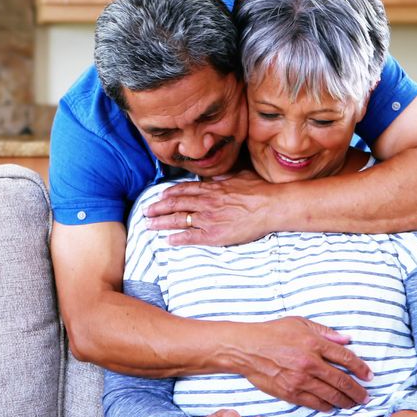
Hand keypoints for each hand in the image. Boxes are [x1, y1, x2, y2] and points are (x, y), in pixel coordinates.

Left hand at [145, 170, 278, 245]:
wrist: (270, 206)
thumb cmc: (260, 191)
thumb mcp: (240, 176)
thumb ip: (226, 178)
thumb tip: (217, 177)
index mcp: (212, 188)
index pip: (184, 190)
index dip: (169, 194)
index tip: (160, 196)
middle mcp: (206, 202)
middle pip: (175, 204)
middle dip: (158, 208)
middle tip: (146, 211)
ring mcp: (208, 218)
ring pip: (179, 220)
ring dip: (161, 223)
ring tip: (149, 225)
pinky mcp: (214, 234)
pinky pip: (191, 237)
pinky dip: (178, 238)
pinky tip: (168, 241)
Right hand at [229, 317, 371, 411]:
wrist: (246, 349)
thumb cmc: (270, 333)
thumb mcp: (299, 323)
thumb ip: (324, 331)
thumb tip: (346, 339)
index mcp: (314, 343)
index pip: (346, 358)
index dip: (361, 368)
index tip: (369, 375)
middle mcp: (310, 363)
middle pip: (343, 381)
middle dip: (358, 391)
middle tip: (365, 396)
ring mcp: (300, 380)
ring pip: (331, 395)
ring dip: (345, 401)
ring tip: (352, 404)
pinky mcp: (290, 392)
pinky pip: (315, 403)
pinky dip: (326, 406)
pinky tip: (332, 406)